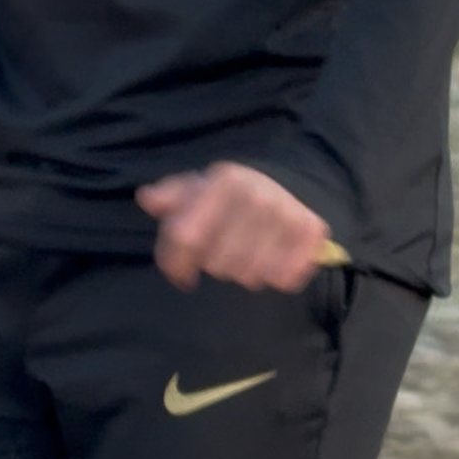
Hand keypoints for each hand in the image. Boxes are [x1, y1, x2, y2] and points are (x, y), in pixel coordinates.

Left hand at [136, 162, 331, 292]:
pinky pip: (283, 279)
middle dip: (213, 263)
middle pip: (217, 263)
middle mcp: (256, 195)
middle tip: (222, 250)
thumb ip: (173, 195)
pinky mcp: (311, 233)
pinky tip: (271, 259)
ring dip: (243, 271)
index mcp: (224, 180)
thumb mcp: (201, 186)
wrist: (290, 183)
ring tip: (246, 253)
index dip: (174, 261)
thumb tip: (147, 198)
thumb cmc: (233, 192)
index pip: (185, 236)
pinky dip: (276, 275)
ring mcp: (286, 214)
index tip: (179, 273)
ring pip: (248, 275)